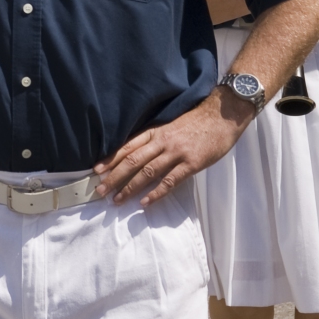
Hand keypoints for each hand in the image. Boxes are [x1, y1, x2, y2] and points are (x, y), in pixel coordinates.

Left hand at [94, 90, 252, 206]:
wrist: (222, 115)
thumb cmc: (197, 122)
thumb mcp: (171, 126)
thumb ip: (156, 140)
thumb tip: (139, 155)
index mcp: (156, 132)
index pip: (127, 147)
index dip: (111, 159)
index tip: (96, 171)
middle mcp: (162, 141)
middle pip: (132, 161)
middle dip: (114, 177)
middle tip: (99, 191)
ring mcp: (176, 152)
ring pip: (147, 172)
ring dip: (130, 187)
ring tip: (117, 200)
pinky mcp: (191, 163)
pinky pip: (170, 181)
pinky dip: (156, 193)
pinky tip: (145, 202)